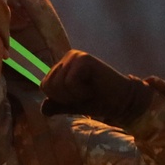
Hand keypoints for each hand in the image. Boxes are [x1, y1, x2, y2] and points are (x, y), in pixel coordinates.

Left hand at [39, 50, 153, 125]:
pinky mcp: (83, 59)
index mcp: (62, 66)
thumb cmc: (98, 101)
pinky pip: (69, 82)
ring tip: (89, 90)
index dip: (60, 99)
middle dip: (65, 97)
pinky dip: (80, 91)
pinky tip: (93, 86)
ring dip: (74, 95)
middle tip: (84, 93)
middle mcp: (67, 57)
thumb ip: (57, 105)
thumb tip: (43, 109)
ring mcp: (75, 56)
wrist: (121, 101)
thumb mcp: (72, 106)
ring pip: (58, 85)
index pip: (44, 86)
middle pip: (48, 86)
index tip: (78, 96)